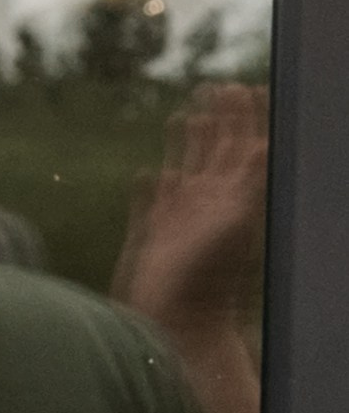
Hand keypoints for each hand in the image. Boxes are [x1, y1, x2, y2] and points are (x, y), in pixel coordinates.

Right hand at [113, 78, 265, 412]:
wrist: (171, 327)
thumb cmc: (205, 279)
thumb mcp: (233, 222)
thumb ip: (249, 180)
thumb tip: (265, 140)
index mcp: (231, 197)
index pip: (244, 145)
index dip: (247, 116)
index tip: (244, 85)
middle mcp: (207, 205)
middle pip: (217, 152)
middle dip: (218, 119)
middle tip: (216, 86)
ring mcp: (176, 221)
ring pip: (184, 170)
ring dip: (186, 143)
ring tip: (185, 115)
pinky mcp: (147, 238)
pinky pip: (149, 203)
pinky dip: (150, 186)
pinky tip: (149, 173)